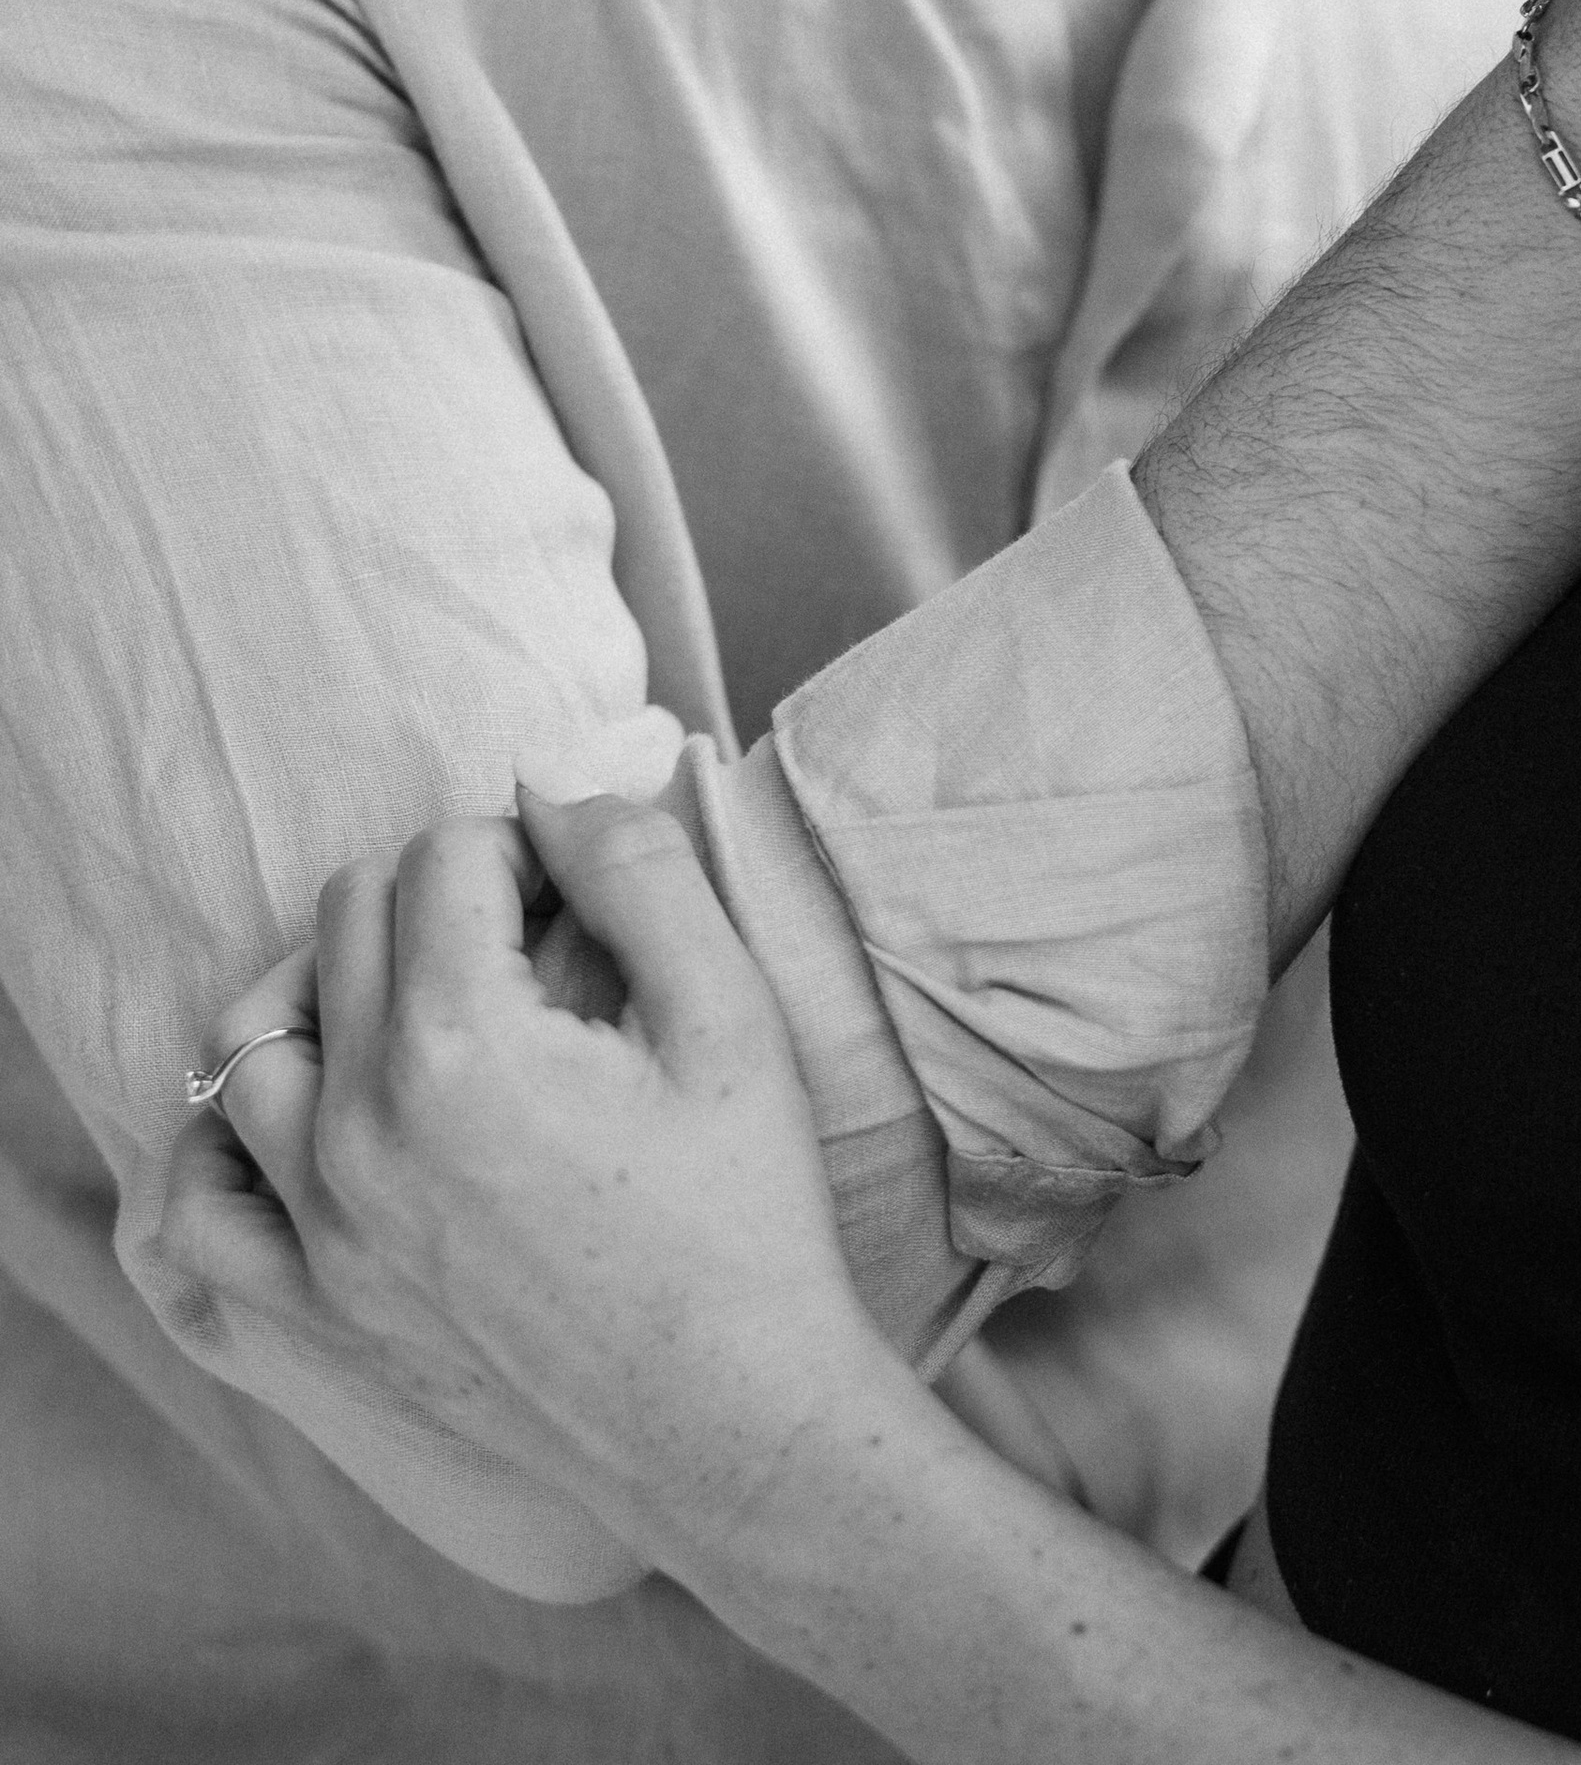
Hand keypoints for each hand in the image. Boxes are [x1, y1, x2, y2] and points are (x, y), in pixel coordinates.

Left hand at [159, 789, 882, 1572]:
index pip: (440, 856)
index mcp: (463, 1043)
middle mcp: (360, 1126)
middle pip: (346, 921)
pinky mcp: (315, 1307)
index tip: (578, 891)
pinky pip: (202, 1209)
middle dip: (436, 895)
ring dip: (332, 992)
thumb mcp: (728, 1013)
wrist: (729, 1421)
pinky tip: (302, 1121)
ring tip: (426, 1009)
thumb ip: (636, 869)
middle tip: (525, 942)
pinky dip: (229, 1148)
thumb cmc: (744, 1217)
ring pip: (257, 1043)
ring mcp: (320, 1227)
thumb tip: (549, 792)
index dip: (521, 845)